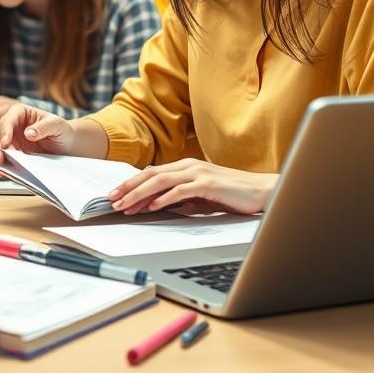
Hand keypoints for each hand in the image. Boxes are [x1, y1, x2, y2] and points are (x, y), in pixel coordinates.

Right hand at [0, 104, 83, 163]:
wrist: (67, 146)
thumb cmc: (63, 131)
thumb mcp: (57, 125)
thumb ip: (44, 127)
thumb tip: (28, 133)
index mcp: (21, 113)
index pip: (8, 119)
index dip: (5, 131)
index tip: (6, 143)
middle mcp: (13, 125)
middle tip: (0, 157)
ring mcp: (12, 140)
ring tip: (0, 165)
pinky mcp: (13, 153)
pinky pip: (3, 158)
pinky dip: (1, 165)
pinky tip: (2, 172)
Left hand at [108, 159, 275, 215]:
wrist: (262, 192)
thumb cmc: (233, 195)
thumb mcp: (201, 197)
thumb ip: (181, 199)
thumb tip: (157, 205)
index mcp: (186, 166)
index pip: (152, 173)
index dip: (131, 183)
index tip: (116, 194)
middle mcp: (189, 166)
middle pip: (150, 174)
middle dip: (128, 187)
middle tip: (111, 199)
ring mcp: (198, 173)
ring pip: (160, 181)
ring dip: (139, 193)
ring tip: (125, 204)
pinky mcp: (208, 183)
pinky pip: (180, 190)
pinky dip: (163, 198)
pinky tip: (151, 207)